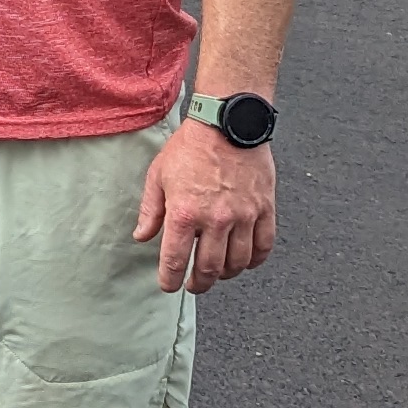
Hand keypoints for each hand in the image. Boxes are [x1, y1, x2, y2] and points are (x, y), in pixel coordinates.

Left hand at [135, 120, 276, 291]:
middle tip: (194, 284)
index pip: (175, 260)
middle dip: (199, 283)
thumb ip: (151, 210)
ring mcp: (243, 215)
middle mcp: (215, 219)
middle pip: (209, 269)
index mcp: (184, 212)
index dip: (170, 280)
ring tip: (217, 272)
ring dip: (225, 274)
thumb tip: (143, 236)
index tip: (169, 285)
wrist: (227, 122)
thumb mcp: (158, 175)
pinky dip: (254, 261)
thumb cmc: (191, 146)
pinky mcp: (264, 209)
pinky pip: (263, 246)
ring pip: (237, 262)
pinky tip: (245, 261)